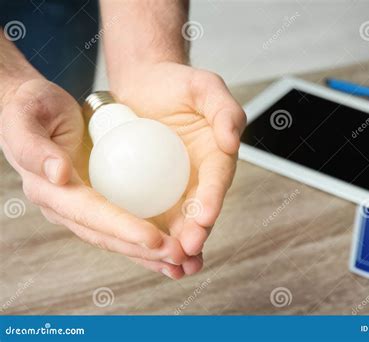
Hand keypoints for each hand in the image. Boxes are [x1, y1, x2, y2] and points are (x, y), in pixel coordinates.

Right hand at [0, 78, 187, 278]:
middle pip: (108, 236)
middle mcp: (67, 208)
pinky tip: (172, 246)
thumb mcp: (25, 119)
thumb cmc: (31, 109)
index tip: (154, 239)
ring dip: (150, 254)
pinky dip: (147, 240)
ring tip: (183, 262)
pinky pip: (124, 225)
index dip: (122, 227)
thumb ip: (34, 147)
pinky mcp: (97, 203)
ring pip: (118, 238)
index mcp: (50, 192)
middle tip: (180, 256)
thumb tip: (58, 174)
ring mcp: (83, 209)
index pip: (91, 213)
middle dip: (144, 250)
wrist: (33, 110)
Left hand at [111, 62, 245, 274]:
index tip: (205, 219)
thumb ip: (224, 110)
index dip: (212, 200)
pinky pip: (152, 214)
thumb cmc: (177, 84)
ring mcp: (174, 185)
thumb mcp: (205, 87)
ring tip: (172, 266)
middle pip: (200, 209)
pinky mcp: (151, 190)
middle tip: (187, 252)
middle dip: (196, 233)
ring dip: (176, 245)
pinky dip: (152, 235)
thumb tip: (232, 141)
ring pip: (178, 220)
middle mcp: (198, 176)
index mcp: (216, 156)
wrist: (144, 85)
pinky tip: (145, 253)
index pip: (217, 181)